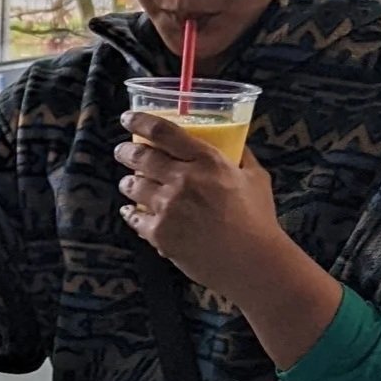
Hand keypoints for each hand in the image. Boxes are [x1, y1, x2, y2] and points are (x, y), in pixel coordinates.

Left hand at [114, 112, 284, 302]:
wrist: (253, 262)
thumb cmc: (259, 220)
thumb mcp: (256, 178)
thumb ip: (241, 157)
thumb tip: (234, 142)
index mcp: (207, 161)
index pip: (164, 132)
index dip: (140, 121)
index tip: (127, 117)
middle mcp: (183, 180)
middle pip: (141, 157)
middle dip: (126, 151)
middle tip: (122, 150)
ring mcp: (168, 208)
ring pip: (133, 186)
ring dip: (127, 182)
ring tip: (127, 182)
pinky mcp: (160, 234)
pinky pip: (135, 218)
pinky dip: (130, 213)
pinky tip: (129, 211)